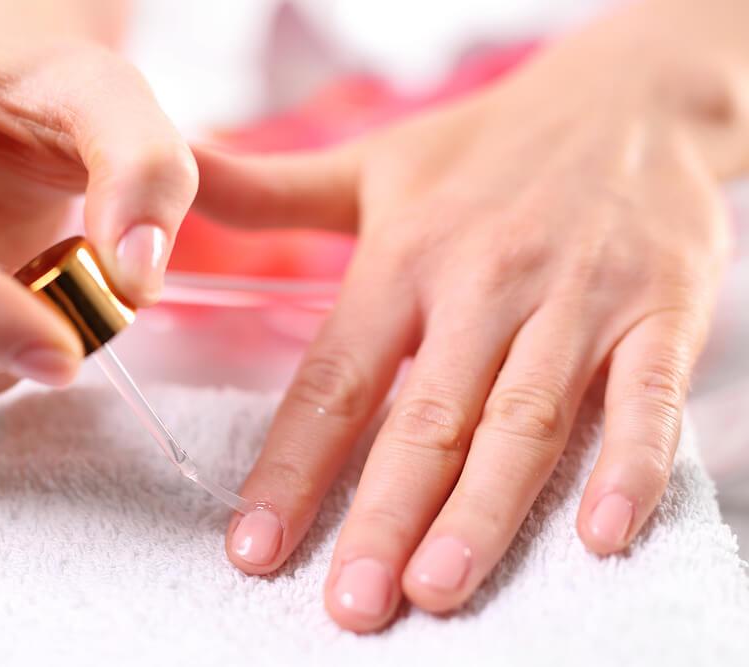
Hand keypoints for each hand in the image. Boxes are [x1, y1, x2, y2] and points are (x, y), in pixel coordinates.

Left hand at [194, 23, 738, 630]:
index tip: (254, 548)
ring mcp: (575, 298)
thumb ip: (273, 189)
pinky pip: (645, 395)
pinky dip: (628, 463)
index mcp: (405, 256)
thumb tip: (180, 181)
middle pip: (424, 417)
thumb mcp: (374, 163)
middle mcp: (483, 281)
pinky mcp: (661, 308)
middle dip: (383, 516)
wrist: (629, 98)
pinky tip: (600, 535)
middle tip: (350, 604)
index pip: (335, 379)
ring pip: (522, 420)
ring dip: (482, 511)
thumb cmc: (488, 146)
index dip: (292, 468)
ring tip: (438, 589)